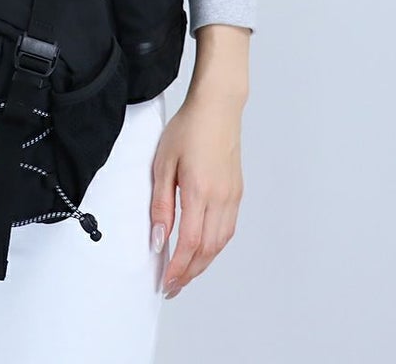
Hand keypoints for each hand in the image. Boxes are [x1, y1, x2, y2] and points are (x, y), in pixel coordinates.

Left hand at [149, 89, 245, 298]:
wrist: (217, 108)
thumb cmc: (188, 129)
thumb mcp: (163, 163)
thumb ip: (160, 203)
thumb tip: (157, 238)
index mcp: (200, 191)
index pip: (189, 242)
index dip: (178, 267)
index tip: (166, 282)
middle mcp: (221, 198)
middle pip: (207, 249)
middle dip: (189, 272)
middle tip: (172, 286)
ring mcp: (232, 196)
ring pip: (220, 243)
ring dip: (203, 262)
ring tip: (185, 272)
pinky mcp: (237, 192)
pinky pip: (227, 229)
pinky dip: (214, 246)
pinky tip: (201, 248)